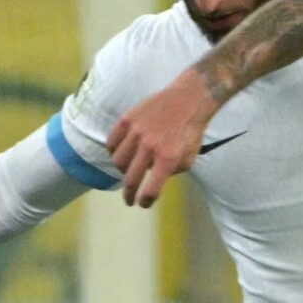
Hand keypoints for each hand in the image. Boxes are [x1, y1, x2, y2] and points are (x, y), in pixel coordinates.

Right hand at [108, 70, 221, 206]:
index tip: (142, 204)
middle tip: (129, 199)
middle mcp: (149, 147)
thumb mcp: (189, 158)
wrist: (188, 99)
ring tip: (127, 171)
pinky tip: (120, 153)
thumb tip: (154, 181)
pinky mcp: (127, 119)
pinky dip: (113, 151)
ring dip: (122, 171)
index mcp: (168, 159)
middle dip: (129, 194)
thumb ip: (172, 172)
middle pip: (130, 179)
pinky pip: (112, 142)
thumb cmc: (191, 130)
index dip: (145, 201)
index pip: (151, 189)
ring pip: (118, 161)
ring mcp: (136, 132)